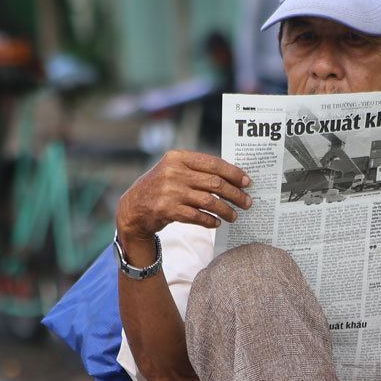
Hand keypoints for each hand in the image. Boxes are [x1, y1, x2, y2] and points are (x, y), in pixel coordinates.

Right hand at [115, 149, 252, 257]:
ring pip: (209, 201)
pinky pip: (197, 216)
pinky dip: (210, 220)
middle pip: (215, 183)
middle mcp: (173, 172)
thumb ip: (196, 170)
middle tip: (247, 202)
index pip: (214, 163)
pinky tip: (217, 223)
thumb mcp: (173, 171)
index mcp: (178, 157)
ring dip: (226, 210)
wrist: (132, 208)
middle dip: (235, 194)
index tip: (247, 182)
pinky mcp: (167, 210)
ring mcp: (169, 191)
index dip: (234, 173)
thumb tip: (231, 177)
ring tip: (234, 216)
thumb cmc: (160, 188)